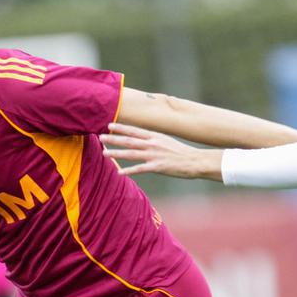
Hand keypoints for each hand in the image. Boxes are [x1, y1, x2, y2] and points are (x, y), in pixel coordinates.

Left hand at [100, 123, 220, 179]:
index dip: (121, 128)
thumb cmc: (182, 153)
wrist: (195, 160)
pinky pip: (140, 169)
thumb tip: (145, 140)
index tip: (109, 125)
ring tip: (104, 153)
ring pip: (131, 153)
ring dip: (117, 153)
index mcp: (155, 136)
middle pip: (129, 140)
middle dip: (114, 138)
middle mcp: (152, 144)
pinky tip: (119, 172)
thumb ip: (155, 140)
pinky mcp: (157, 166)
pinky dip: (129, 170)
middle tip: (100, 137)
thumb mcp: (167, 141)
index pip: (134, 130)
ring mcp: (154, 155)